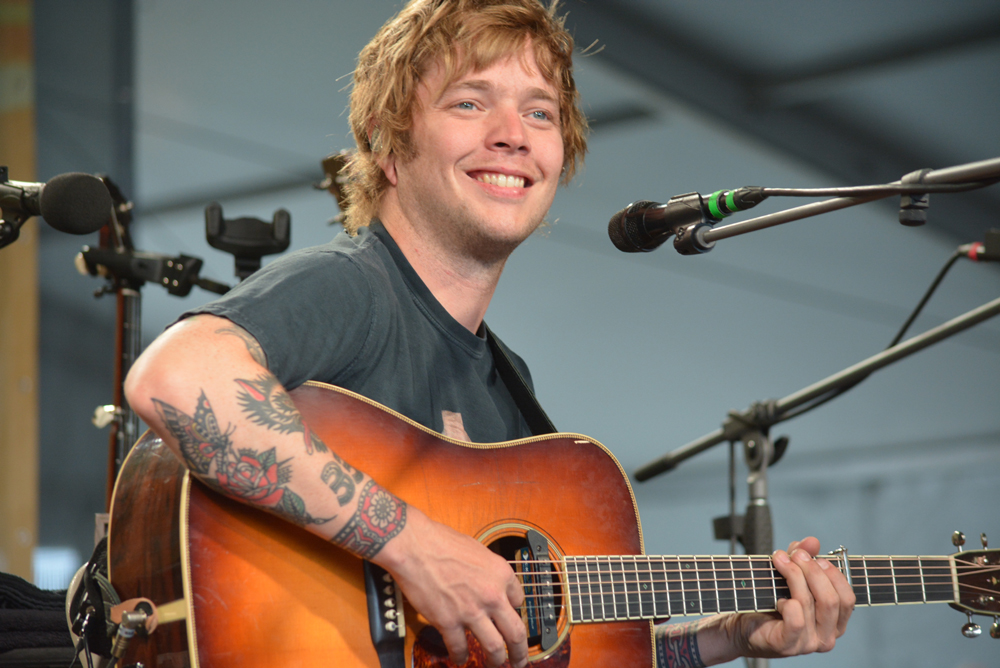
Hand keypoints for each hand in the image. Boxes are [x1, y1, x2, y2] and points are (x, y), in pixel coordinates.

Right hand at [373, 507, 527, 667]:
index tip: (511, 619)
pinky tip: (459, 658)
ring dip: (496, 660)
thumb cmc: (441, 541)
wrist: (415, 545)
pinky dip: (460, 656)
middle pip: (516, 633)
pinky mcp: (448, 622)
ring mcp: (471, 611)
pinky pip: (459, 648)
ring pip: (494, 648)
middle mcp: (492, 595)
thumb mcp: (477, 550)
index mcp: (501, 573)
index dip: (515, 612)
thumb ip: (488, 571)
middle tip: (521, 661)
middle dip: (521, 652)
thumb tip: (489, 584)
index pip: (520, 601)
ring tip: (495, 664)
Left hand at [724, 536, 855, 657]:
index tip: (814, 556)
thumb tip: (812, 541)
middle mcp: (826, 637)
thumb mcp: (790, 576)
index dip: (833, 574)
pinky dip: (788, 604)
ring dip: (794, 576)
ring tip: (779, 560)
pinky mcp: (787, 645)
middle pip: (831, 600)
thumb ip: (803, 559)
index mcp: (835, 622)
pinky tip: (778, 598)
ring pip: (810, 604)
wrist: (743, 626)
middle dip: (812, 571)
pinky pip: (796, 621)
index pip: (847, 598)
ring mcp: (808, 644)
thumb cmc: (771, 602)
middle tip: (795, 554)